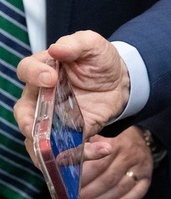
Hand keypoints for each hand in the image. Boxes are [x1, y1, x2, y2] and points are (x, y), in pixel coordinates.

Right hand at [16, 31, 130, 142]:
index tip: (50, 78)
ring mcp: (53, 119)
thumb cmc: (99, 60)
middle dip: (28, 123)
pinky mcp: (71, 133)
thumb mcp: (92, 45)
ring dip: (53, 150)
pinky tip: (103, 148)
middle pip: (23, 113)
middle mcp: (41, 97)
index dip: (34, 75)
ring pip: (39, 139)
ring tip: (75, 151)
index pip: (26, 71)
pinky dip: (84, 154)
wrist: (120, 80)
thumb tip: (57, 49)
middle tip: (42, 129)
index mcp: (43, 70)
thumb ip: (76, 44)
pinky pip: (68, 149)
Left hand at [77, 127, 152, 198]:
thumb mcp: (101, 137)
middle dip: (91, 193)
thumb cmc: (115, 140)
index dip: (85, 178)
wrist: (143, 139)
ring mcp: (141, 167)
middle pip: (109, 178)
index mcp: (117, 144)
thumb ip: (86, 147)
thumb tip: (63, 158)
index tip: (70, 188)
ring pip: (121, 187)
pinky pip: (138, 192)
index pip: (99, 163)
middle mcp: (131, 156)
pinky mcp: (148, 177)